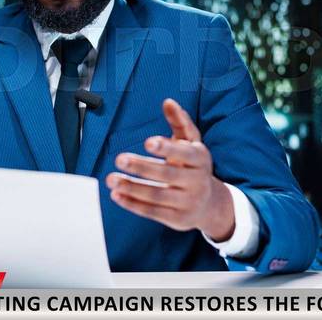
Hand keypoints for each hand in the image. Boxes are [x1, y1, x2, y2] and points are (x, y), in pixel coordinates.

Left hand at [106, 98, 234, 241]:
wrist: (210, 203)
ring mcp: (188, 202)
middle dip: (142, 167)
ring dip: (132, 188)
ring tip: (112, 179)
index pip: (184, 153)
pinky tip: (117, 196)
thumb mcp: (191, 143)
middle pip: (167, 174)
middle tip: (119, 159)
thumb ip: (179, 121)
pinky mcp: (178, 219)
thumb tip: (168, 102)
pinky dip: (133, 204)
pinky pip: (153, 212)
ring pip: (157, 195)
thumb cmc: (193, 165)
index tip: (147, 142)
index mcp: (200, 158)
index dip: (166, 148)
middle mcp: (197, 181)